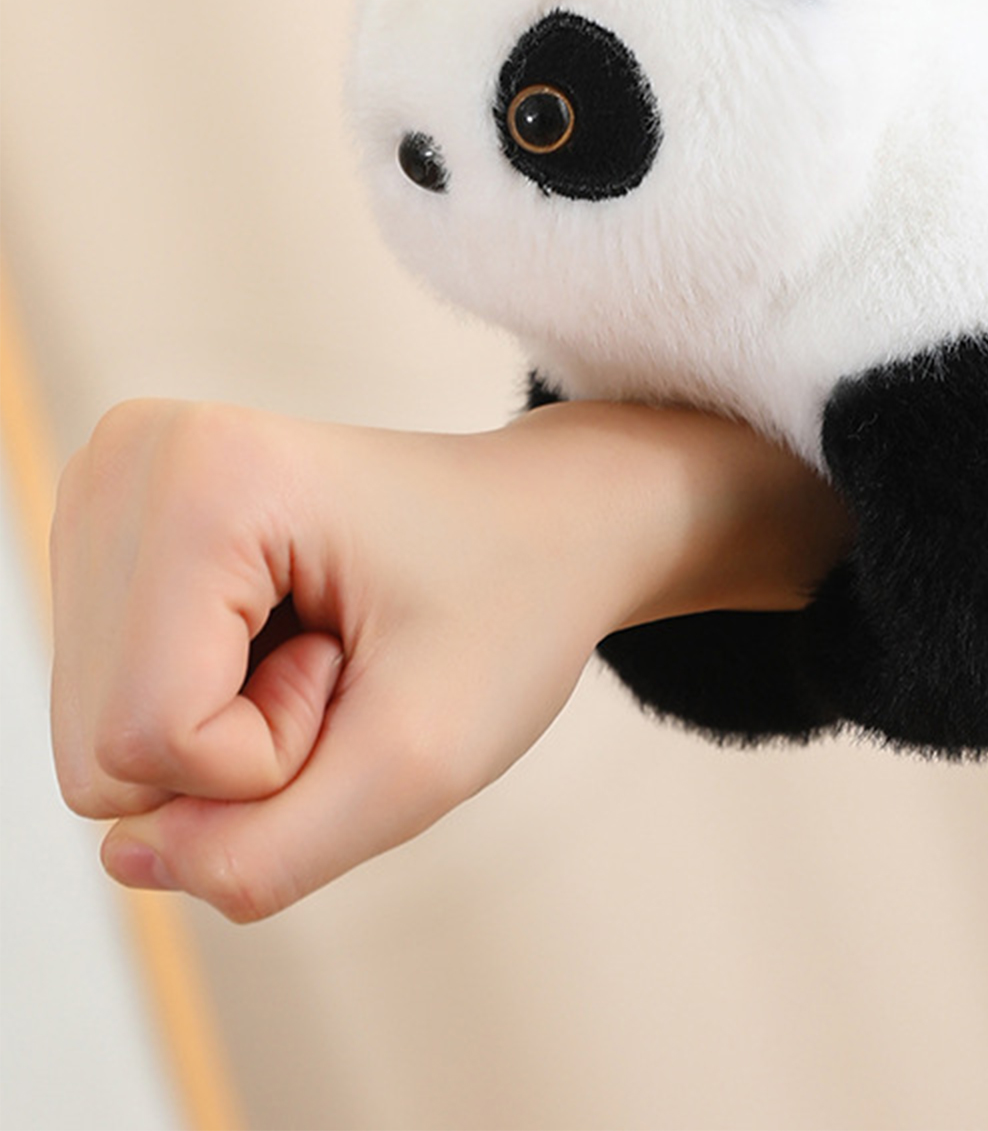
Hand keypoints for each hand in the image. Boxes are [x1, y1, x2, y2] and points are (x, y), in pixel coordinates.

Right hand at [50, 399, 849, 919]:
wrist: (549, 520)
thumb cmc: (511, 610)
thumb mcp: (419, 766)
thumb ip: (263, 854)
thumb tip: (122, 860)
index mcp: (203, 477)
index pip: (147, 739)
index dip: (277, 755)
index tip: (368, 661)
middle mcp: (131, 460)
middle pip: (104, 748)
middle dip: (244, 751)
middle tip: (349, 659)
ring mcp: (109, 490)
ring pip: (103, 738)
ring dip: (229, 735)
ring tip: (324, 644)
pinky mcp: (111, 531)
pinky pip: (114, 705)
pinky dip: (210, 707)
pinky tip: (284, 635)